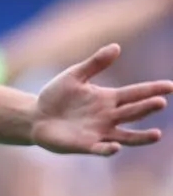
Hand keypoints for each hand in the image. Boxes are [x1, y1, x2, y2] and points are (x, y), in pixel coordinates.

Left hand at [32, 44, 172, 155]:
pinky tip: (115, 146)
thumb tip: (117, 46)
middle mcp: (109, 116)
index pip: (135, 93)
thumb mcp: (74, 76)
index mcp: (108, 98)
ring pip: (126, 136)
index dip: (152, 89)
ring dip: (141, 137)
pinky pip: (101, 149)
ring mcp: (100, 132)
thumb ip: (95, 63)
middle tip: (160, 102)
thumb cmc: (57, 95)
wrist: (36, 116)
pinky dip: (109, 149)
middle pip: (133, 112)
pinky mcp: (86, 145)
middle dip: (147, 108)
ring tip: (157, 134)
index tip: (170, 86)